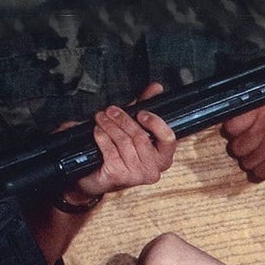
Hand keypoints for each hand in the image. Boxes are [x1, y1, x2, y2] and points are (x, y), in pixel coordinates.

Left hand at [59, 84, 175, 208]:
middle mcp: (154, 169)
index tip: (141, 113)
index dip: (155, 123)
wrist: (96, 177)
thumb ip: (146, 106)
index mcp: (163, 157)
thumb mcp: (133, 127)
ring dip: (109, 126)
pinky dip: (102, 137)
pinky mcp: (119, 176)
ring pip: (124, 142)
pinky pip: (110, 150)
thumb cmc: (118, 152)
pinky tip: (97, 131)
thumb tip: (156, 87)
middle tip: (110, 110)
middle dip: (123, 120)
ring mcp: (137, 175)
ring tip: (100, 117)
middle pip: (141, 137)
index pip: (168, 139)